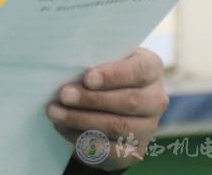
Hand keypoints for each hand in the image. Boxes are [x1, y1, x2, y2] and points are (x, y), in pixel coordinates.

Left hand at [46, 48, 168, 169]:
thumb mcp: (101, 60)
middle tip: (64, 95)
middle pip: (129, 101)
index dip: (114, 76)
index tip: (88, 79)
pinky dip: (83, 139)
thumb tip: (68, 67)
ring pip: (119, 126)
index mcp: (151, 68)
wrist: (104, 104)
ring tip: (55, 112)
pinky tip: (63, 128)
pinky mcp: (135, 150)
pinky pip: (111, 149)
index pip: (140, 70)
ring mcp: (149, 127)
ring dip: (82, 120)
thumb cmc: (101, 73)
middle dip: (92, 99)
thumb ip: (93, 61)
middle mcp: (156, 98)